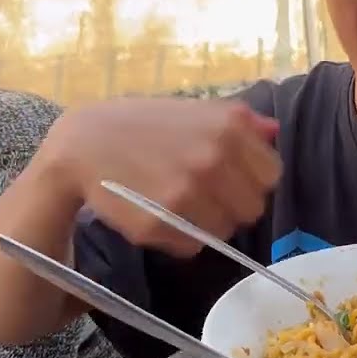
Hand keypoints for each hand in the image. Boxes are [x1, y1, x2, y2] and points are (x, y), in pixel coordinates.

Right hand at [39, 97, 282, 256]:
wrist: (83, 143)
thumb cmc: (141, 124)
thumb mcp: (192, 110)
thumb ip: (238, 121)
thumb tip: (274, 131)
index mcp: (229, 127)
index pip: (271, 176)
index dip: (251, 181)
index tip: (230, 179)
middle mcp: (214, 159)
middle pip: (253, 209)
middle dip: (231, 206)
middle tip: (202, 195)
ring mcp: (188, 193)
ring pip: (224, 231)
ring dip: (205, 224)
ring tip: (177, 203)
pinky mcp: (161, 223)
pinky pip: (191, 247)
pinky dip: (178, 238)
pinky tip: (157, 214)